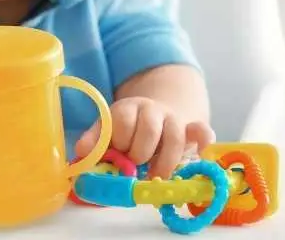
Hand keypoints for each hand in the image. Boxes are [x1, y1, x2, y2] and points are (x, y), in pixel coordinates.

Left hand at [74, 97, 214, 178]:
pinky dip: (203, 139)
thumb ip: (95, 141)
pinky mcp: (191, 130)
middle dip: (140, 152)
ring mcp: (173, 120)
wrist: (155, 116)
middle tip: (135, 165)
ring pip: (174, 135)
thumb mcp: (108, 132)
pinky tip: (201, 151)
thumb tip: (81, 152)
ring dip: (165, 160)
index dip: (119, 140)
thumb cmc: (127, 133)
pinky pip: (202, 130)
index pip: (123, 121)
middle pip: (149, 128)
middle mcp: (152, 110)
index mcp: (127, 108)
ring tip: (156, 176)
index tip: (118, 154)